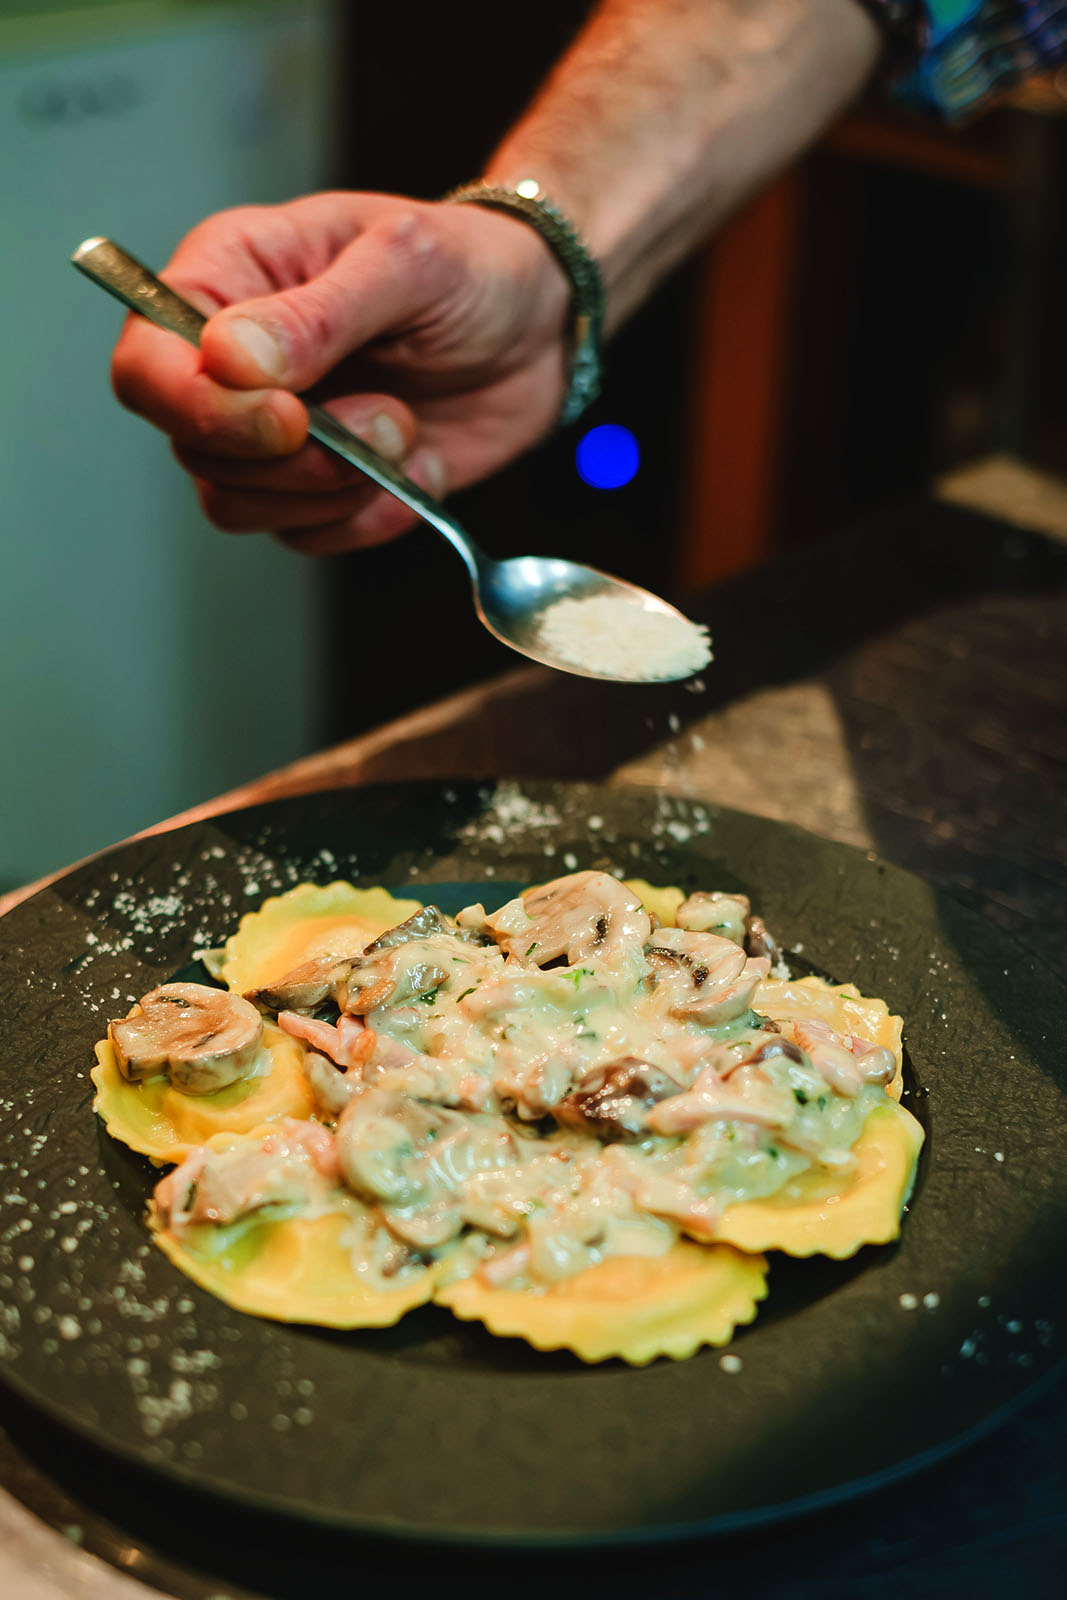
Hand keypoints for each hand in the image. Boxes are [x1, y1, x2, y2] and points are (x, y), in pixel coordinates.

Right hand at [111, 192, 570, 552]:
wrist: (540, 325)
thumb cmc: (469, 266)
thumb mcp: (406, 262)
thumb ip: (318, 314)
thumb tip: (227, 359)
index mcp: (226, 282)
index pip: (147, 368)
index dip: (200, 411)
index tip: (288, 420)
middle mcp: (232, 365)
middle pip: (197, 451)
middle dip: (298, 458)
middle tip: (388, 413)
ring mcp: (271, 435)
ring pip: (242, 507)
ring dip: (337, 488)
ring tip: (405, 428)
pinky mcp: (319, 488)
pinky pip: (309, 537)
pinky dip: (372, 517)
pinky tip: (420, 468)